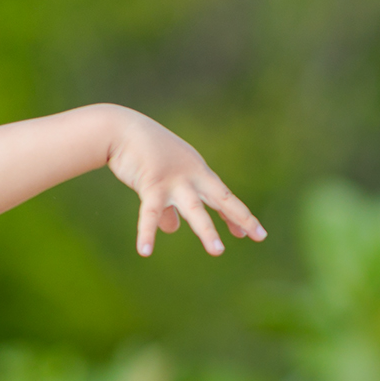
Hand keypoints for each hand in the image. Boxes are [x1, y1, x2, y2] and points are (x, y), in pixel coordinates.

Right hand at [105, 109, 266, 256]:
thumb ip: (170, 205)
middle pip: (221, 198)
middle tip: (259, 235)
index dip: (236, 215)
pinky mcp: (151, 184)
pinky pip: (150, 213)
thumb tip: (172, 229)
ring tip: (218, 251)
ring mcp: (174, 180)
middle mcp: (191, 176)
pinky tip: (145, 252)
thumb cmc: (143, 151)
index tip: (250, 232)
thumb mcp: (162, 177)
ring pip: (195, 209)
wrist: (121, 128)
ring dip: (207, 230)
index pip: (222, 196)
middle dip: (240, 217)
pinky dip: (146, 233)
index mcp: (197, 172)